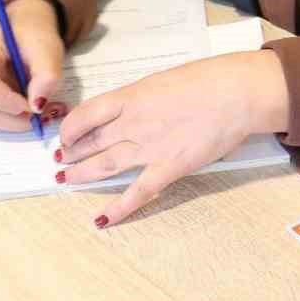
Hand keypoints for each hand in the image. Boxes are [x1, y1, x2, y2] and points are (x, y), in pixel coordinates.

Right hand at [0, 0, 66, 130]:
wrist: (28, 29)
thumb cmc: (34, 34)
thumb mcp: (47, 48)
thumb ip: (46, 75)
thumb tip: (38, 106)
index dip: (7, 102)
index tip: (35, 108)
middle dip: (15, 118)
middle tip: (45, 116)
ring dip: (18, 122)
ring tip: (45, 113)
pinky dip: (17, 119)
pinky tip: (37, 111)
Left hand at [57, 50, 289, 225]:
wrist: (237, 93)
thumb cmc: (209, 80)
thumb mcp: (165, 81)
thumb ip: (145, 98)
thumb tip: (134, 109)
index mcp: (132, 97)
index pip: (86, 115)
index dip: (71, 128)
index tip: (67, 134)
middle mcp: (134, 123)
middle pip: (92, 141)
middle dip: (73, 152)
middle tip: (62, 159)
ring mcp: (150, 148)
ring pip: (105, 165)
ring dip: (82, 174)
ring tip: (66, 179)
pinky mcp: (170, 168)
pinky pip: (138, 193)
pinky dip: (118, 209)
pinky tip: (102, 220)